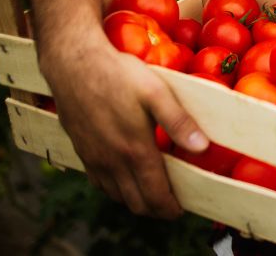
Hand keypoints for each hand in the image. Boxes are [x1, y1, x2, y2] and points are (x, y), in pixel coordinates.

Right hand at [42, 35, 207, 217]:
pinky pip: (99, 183)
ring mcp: (94, 158)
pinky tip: (125, 178)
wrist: (73, 65)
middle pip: (136, 203)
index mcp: (134, 150)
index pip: (155, 194)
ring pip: (116, 195)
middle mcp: (112, 161)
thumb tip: (202, 147)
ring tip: (153, 193)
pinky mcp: (82, 151)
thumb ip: (179, 121)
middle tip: (172, 206)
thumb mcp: (156, 92)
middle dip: (156, 210)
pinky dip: (116, 189)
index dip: (170, 208)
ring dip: (136, 201)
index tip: (182, 209)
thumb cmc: (119, 74)